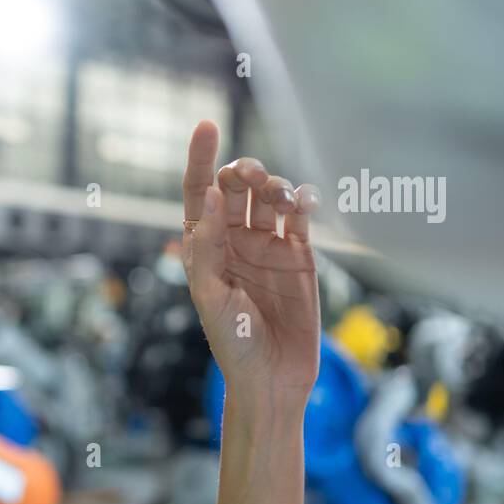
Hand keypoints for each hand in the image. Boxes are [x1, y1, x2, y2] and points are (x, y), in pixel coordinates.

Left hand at [180, 120, 320, 398]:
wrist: (274, 378)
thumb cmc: (234, 345)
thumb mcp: (212, 299)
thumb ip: (208, 249)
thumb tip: (209, 196)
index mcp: (205, 248)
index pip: (198, 192)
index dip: (199, 158)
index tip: (206, 124)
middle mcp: (234, 240)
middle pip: (235, 187)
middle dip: (242, 171)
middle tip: (249, 175)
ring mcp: (268, 246)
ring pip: (269, 197)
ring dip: (274, 186)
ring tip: (282, 198)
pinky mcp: (300, 256)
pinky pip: (301, 218)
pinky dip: (304, 201)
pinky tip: (305, 200)